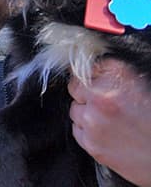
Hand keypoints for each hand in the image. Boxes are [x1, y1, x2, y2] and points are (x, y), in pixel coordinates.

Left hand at [68, 58, 150, 186]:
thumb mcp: (137, 80)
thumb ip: (108, 70)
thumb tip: (89, 68)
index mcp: (115, 79)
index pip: (82, 72)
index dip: (90, 80)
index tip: (96, 86)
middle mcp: (101, 100)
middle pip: (75, 92)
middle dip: (87, 97)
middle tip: (108, 105)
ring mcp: (94, 124)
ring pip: (76, 112)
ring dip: (87, 114)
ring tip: (110, 120)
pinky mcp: (93, 145)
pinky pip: (78, 131)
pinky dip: (88, 132)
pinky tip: (108, 133)